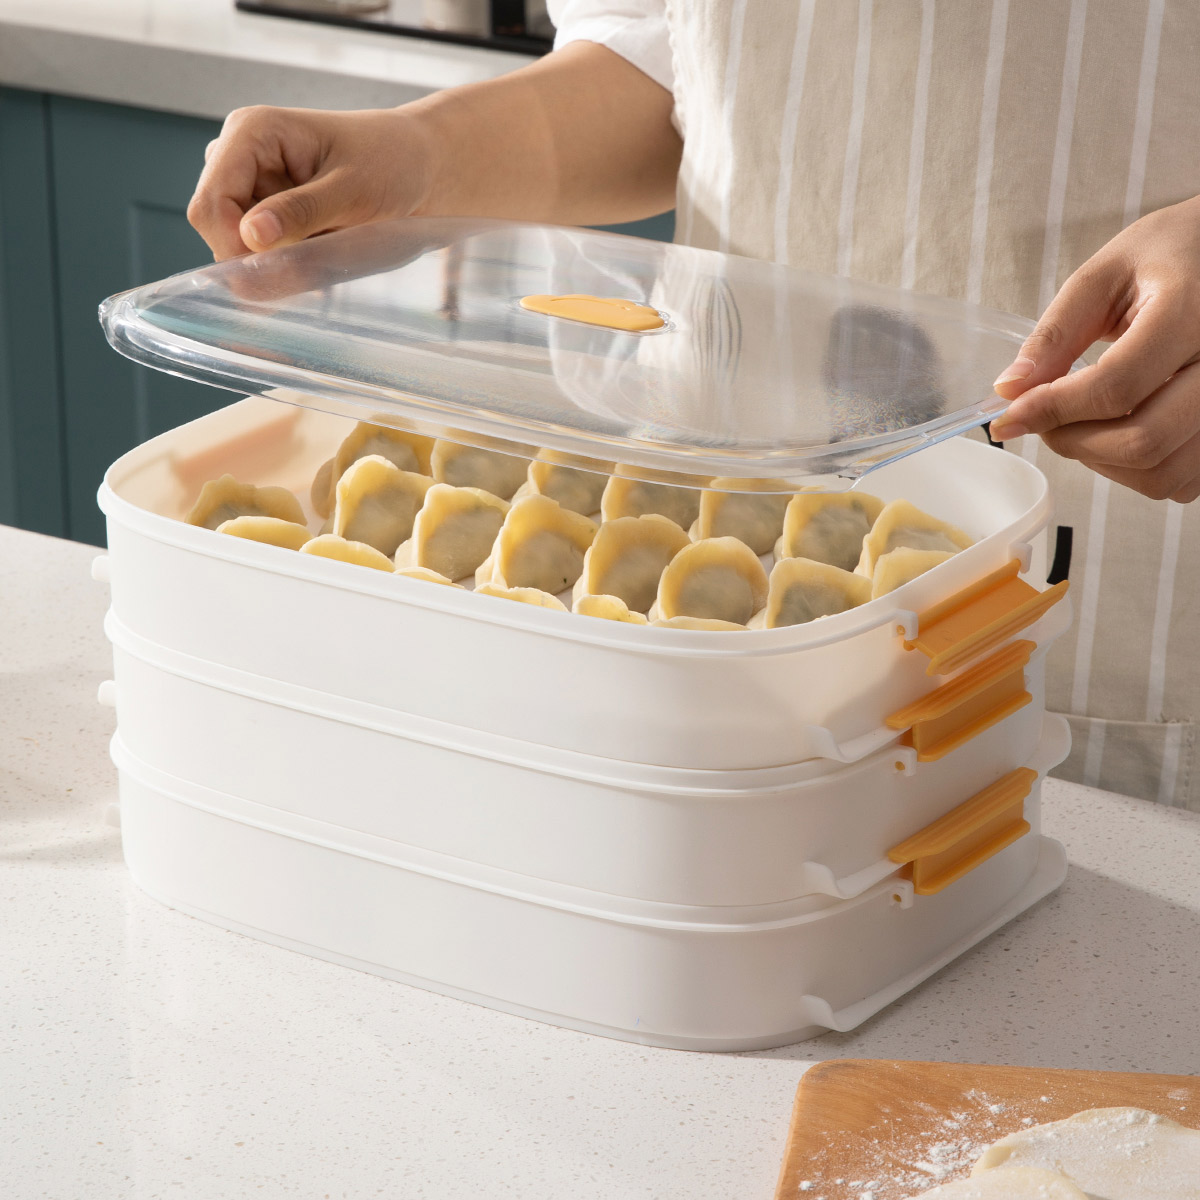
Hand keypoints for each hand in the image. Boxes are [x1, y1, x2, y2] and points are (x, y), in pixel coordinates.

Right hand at [188, 105, 436, 259]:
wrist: (421, 168)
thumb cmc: (392, 163)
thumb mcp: (353, 191)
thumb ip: (301, 214)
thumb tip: (251, 238)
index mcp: (251, 133)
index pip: (209, 204)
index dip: (233, 246)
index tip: (275, 269)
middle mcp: (241, 158)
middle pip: (218, 229)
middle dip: (259, 256)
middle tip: (316, 255)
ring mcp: (253, 188)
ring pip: (241, 248)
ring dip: (280, 261)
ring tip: (328, 242)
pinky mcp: (269, 214)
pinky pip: (265, 256)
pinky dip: (292, 263)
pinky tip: (324, 247)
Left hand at [989, 195, 1199, 501]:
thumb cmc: (1172, 254)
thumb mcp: (1106, 274)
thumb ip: (1057, 333)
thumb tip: (1010, 389)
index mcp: (1193, 313)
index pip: (1116, 386)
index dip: (1052, 409)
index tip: (1010, 415)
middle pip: (1143, 442)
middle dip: (1073, 442)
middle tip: (1043, 420)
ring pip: (1163, 473)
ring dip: (1103, 463)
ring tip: (1081, 424)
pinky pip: (1184, 481)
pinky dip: (1138, 472)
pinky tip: (1119, 432)